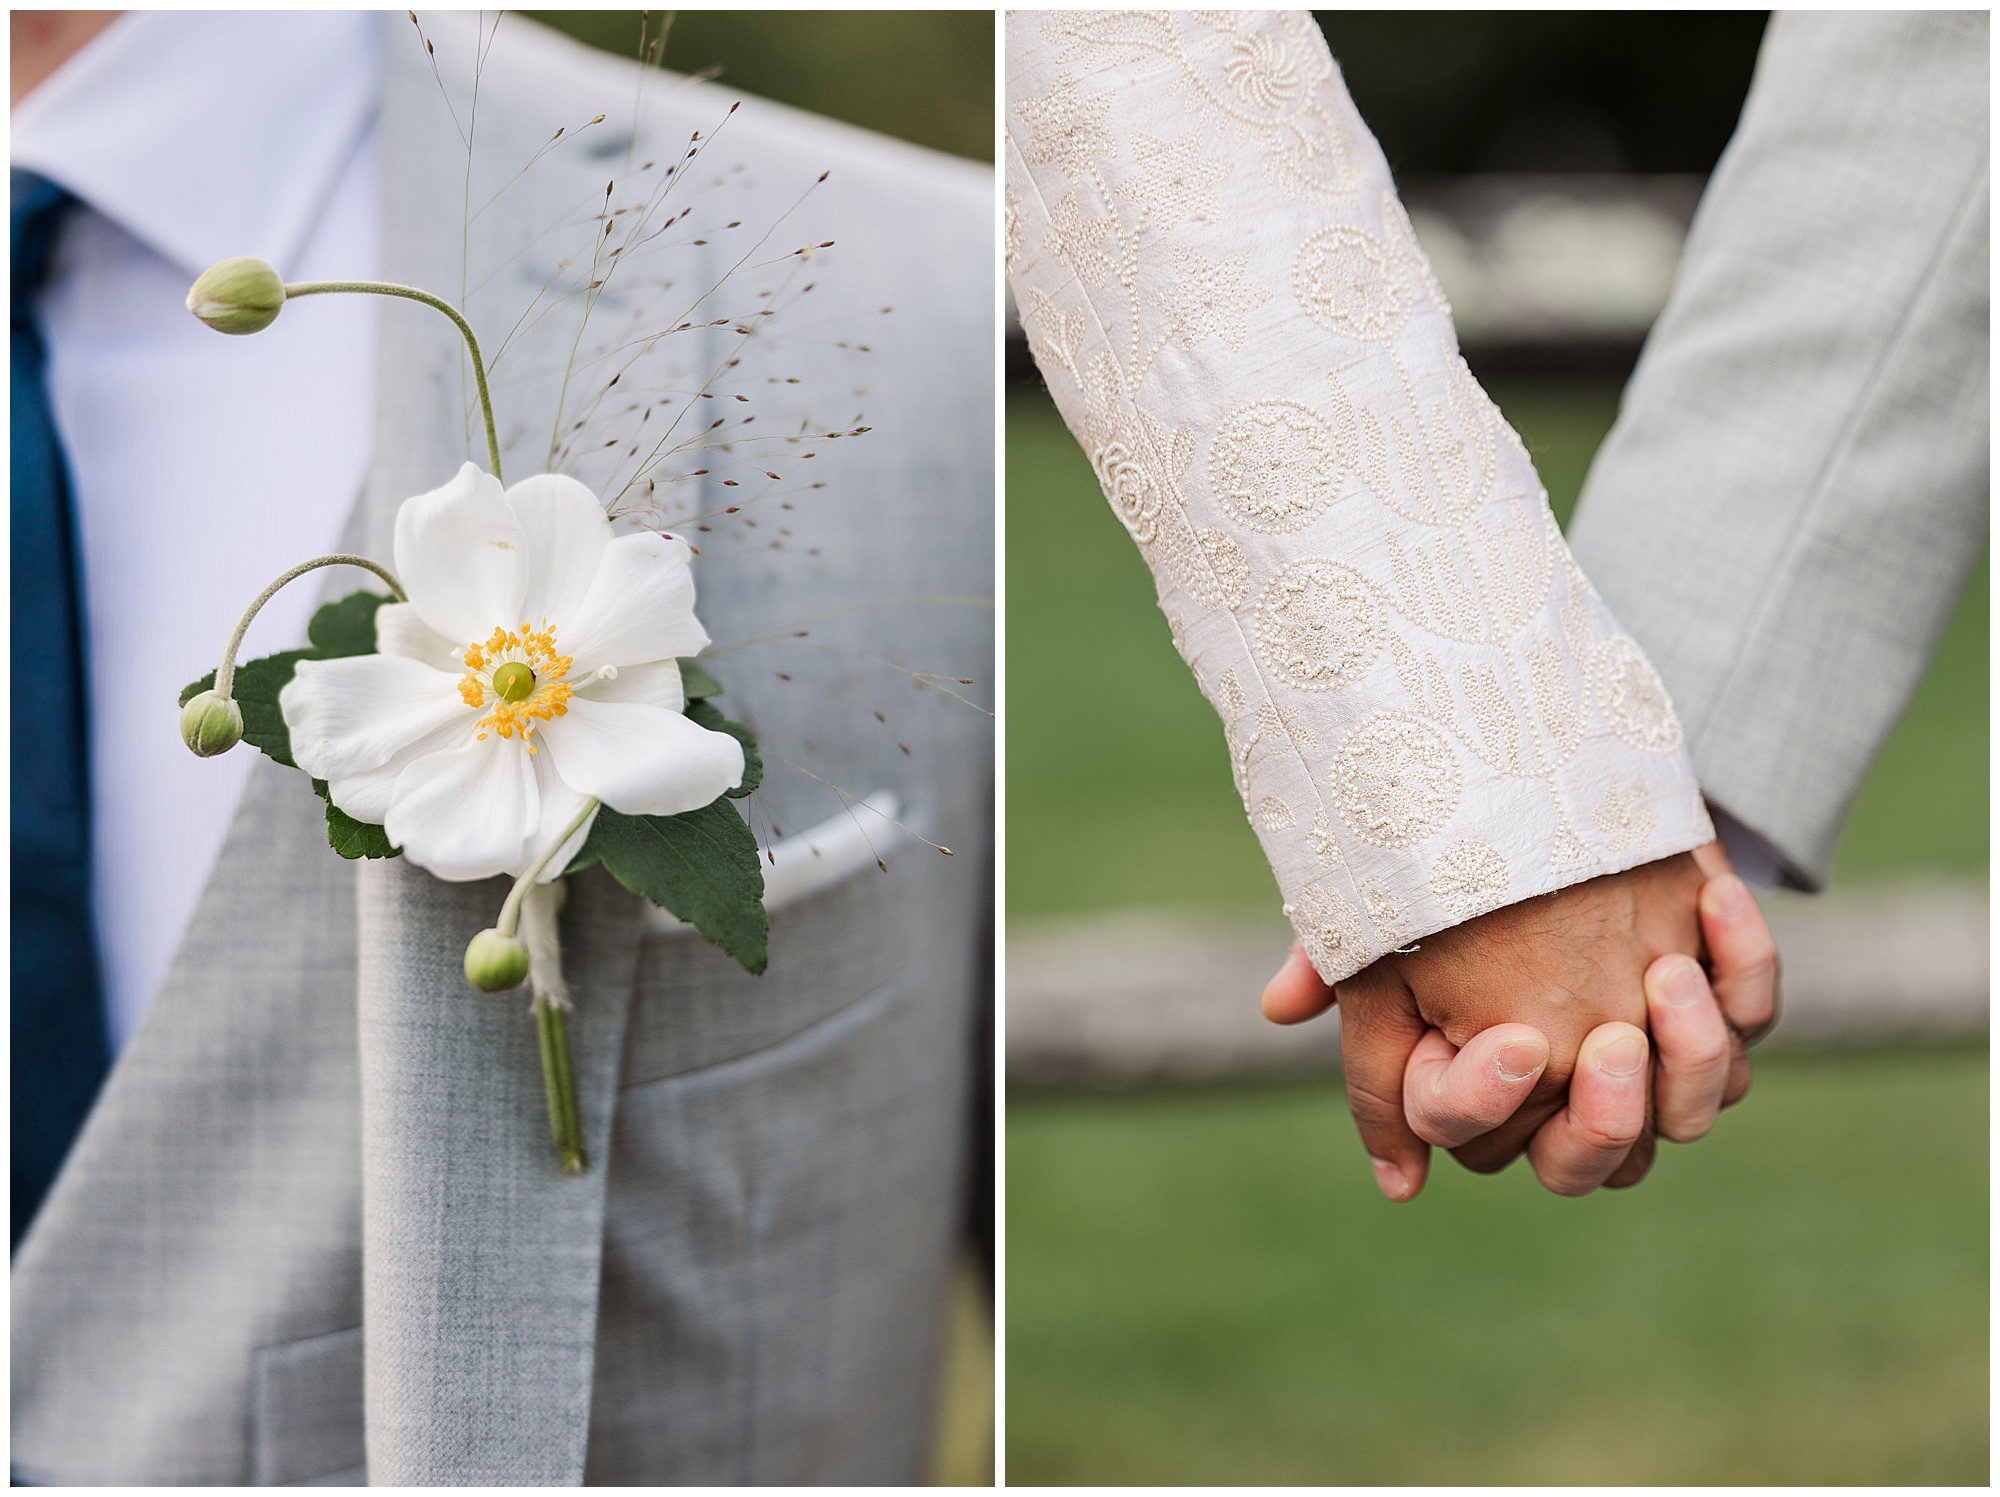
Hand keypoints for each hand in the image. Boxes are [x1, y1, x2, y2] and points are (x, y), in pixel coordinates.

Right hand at [1262, 843, 1778, 1198]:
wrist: (1511, 774)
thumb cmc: (1431, 863)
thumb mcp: (1380, 921)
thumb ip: (1346, 995)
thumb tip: (1311, 1064)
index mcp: (1491, 1085)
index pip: (1490, 1142)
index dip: (1491, 1104)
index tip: (1511, 1040)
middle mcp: (1576, 1083)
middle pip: (1607, 1163)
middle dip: (1609, 1120)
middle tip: (1609, 1045)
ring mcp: (1658, 1040)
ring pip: (1702, 1105)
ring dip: (1694, 1054)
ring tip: (1666, 975)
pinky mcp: (1717, 980)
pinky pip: (1758, 1009)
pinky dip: (1745, 965)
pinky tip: (1711, 900)